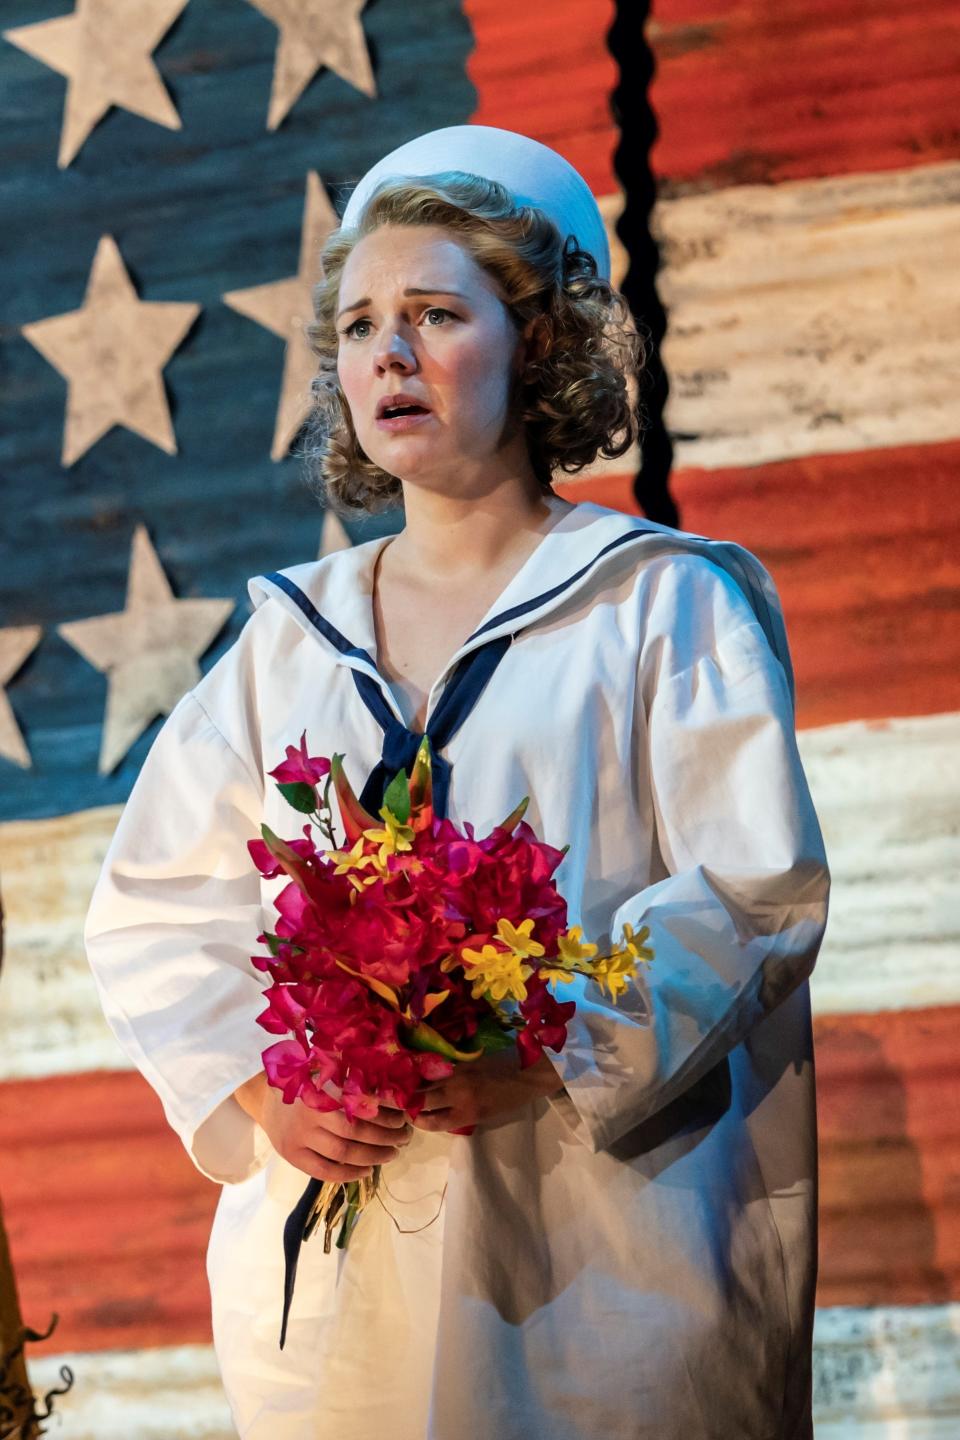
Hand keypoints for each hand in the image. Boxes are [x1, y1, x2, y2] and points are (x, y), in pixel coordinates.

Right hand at [233, 1071, 412, 1183]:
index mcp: (321, 1087)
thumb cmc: (307, 1086)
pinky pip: (324, 1171)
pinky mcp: (292, 1155)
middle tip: (405, 1135)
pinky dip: (349, 1174)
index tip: (405, 1112)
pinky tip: (367, 1171)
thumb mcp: (326, 1074)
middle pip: (356, 1130)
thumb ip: (352, 1080)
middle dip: (386, 1135)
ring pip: (343, 1152)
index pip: (361, 1102)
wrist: (267, 1102)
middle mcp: (310, 1112)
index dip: (386, 1110)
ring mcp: (299, 1136)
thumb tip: (394, 1088)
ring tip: (393, 1153)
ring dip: (373, 1155)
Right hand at [409, 1048, 564, 1133]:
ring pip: (427, 1081)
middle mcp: (458, 1094)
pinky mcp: (460, 1060)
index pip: (431, 1121)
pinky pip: (438, 1068)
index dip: (418, 1121)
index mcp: (466, 1113)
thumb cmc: (507, 1101)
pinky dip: (428, 1072)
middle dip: (411, 1102)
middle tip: (403, 1101)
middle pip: (423, 1099)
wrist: (525, 1074)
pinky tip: (422, 1073)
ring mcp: (458, 1074)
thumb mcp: (484, 1117)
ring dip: (415, 1085)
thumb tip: (436, 1113)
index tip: (413, 1118)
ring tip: (407, 1087)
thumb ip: (459, 1116)